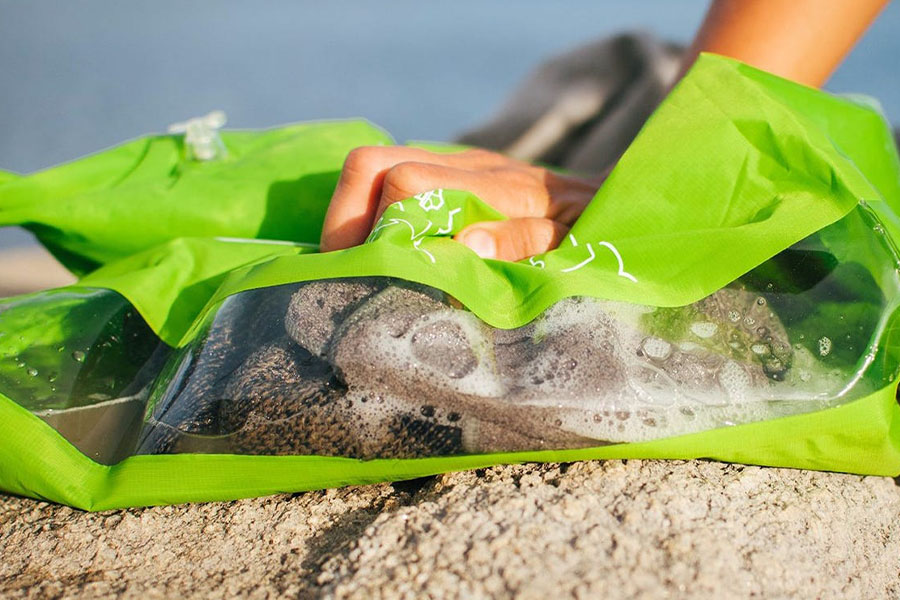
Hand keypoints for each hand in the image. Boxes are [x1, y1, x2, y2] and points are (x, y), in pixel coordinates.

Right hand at [320, 146, 601, 261]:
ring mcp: (456, 164)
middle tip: (344, 269)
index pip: (404, 184)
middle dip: (343, 218)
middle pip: (369, 163)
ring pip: (373, 166)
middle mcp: (465, 166)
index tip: (366, 275)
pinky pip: (391, 177)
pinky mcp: (454, 172)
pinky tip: (380, 249)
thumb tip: (464, 243)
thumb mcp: (570, 245)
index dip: (373, 229)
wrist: (619, 197)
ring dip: (351, 215)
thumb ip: (520, 242)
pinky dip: (370, 212)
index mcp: (493, 185)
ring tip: (356, 263)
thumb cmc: (595, 232)